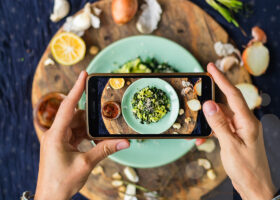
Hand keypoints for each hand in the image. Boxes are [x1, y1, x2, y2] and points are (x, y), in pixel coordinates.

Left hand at [35, 71, 129, 199]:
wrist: (50, 198)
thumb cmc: (61, 182)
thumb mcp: (86, 164)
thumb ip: (105, 150)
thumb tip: (125, 142)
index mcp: (56, 134)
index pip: (68, 105)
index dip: (76, 88)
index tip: (84, 74)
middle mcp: (55, 134)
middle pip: (76, 117)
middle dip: (91, 119)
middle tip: (105, 116)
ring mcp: (58, 140)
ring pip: (78, 126)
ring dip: (90, 130)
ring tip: (103, 136)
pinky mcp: (62, 145)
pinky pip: (77, 134)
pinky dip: (87, 136)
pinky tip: (97, 141)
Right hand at [202, 63, 274, 199]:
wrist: (254, 186)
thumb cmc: (246, 168)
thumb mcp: (230, 145)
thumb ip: (219, 123)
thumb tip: (209, 104)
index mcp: (248, 121)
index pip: (233, 95)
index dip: (221, 79)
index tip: (211, 67)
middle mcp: (244, 122)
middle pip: (225, 104)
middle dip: (209, 100)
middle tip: (196, 93)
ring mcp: (240, 129)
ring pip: (219, 117)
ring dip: (206, 122)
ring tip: (195, 130)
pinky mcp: (235, 136)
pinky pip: (219, 128)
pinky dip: (209, 132)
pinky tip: (201, 140)